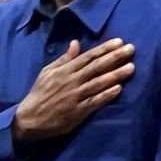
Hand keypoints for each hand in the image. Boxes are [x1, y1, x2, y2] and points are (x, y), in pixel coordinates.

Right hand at [12, 40, 135, 142]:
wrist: (29, 119)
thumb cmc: (39, 93)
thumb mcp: (47, 72)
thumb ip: (64, 59)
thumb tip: (76, 43)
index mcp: (65, 70)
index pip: (88, 56)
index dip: (105, 49)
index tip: (119, 41)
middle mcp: (72, 81)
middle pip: (96, 67)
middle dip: (115, 57)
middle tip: (131, 49)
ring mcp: (75, 97)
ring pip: (98, 83)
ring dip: (115, 75)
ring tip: (131, 67)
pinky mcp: (77, 112)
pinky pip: (94, 102)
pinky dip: (106, 95)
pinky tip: (119, 89)